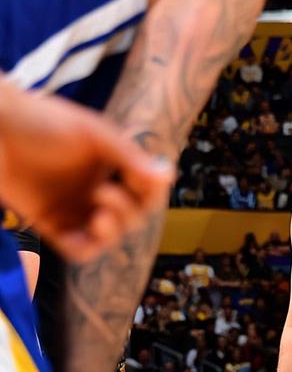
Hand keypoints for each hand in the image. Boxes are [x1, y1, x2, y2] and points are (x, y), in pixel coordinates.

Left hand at [0, 82, 173, 262]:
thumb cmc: (42, 121)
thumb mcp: (95, 135)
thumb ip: (130, 159)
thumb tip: (169, 176)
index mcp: (113, 166)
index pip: (147, 190)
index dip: (153, 192)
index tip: (147, 183)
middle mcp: (97, 189)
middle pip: (132, 217)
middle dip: (127, 212)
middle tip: (103, 192)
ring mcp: (74, 208)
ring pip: (109, 238)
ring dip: (112, 232)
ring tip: (99, 217)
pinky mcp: (50, 223)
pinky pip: (78, 250)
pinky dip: (87, 248)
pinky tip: (87, 230)